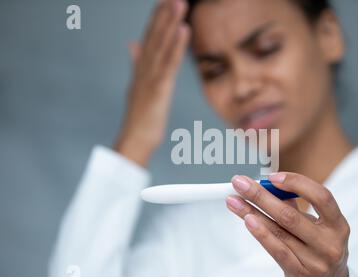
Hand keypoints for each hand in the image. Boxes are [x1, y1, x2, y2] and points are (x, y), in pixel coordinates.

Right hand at [115, 0, 189, 166]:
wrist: (135, 139)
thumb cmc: (140, 116)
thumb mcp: (138, 85)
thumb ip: (136, 62)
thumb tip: (132, 44)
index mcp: (141, 68)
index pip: (149, 37)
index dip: (157, 18)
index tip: (164, 1)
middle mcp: (144, 68)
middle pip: (155, 36)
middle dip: (164, 14)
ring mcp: (150, 77)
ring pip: (162, 45)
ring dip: (170, 23)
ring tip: (179, 3)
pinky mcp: (158, 88)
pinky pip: (170, 63)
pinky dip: (177, 46)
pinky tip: (183, 30)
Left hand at [226, 173, 349, 276]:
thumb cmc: (319, 250)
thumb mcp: (317, 227)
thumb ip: (295, 206)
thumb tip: (266, 186)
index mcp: (338, 225)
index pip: (322, 196)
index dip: (297, 183)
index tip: (273, 177)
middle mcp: (329, 243)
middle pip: (290, 214)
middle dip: (260, 195)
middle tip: (241, 183)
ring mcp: (316, 261)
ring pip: (278, 231)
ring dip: (251, 212)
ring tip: (235, 201)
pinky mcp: (300, 274)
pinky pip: (276, 250)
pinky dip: (260, 233)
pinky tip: (248, 220)